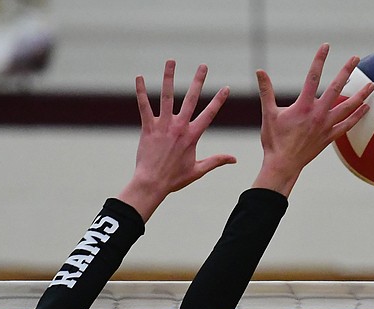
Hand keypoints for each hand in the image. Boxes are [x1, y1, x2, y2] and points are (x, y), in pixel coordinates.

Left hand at [118, 60, 235, 220]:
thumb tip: (235, 159)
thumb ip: (217, 161)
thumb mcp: (199, 170)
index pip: (209, 114)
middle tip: (203, 66)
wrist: (152, 183)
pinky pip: (144, 106)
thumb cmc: (175, 179)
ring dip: (170, 77)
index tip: (225, 88)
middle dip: (198, 81)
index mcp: (192, 136)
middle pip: (191, 99)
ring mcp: (163, 126)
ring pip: (167, 96)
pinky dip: (141, 91)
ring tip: (171, 61)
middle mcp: (179, 127)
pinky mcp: (148, 127)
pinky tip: (139, 77)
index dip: (219, 100)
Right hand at [252, 43, 373, 195]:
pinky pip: (347, 125)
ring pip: (348, 107)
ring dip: (360, 95)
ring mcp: (326, 126)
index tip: (326, 46)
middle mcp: (318, 114)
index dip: (319, 60)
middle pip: (336, 88)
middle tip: (356, 58)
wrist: (283, 164)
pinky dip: (357, 116)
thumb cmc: (274, 140)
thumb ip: (266, 91)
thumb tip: (259, 71)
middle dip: (346, 71)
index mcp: (303, 106)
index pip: (313, 77)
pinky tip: (366, 108)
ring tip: (372, 85)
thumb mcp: (269, 113)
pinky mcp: (329, 137)